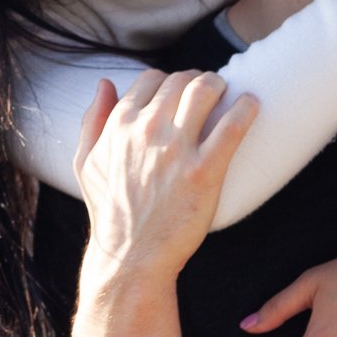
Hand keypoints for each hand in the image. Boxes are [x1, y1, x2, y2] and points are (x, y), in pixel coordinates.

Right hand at [73, 70, 258, 293]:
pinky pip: (232, 126)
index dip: (169, 82)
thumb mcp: (85, 163)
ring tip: (229, 93)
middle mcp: (146, 130)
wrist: (130, 257)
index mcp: (119, 126)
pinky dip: (245, 108)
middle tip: (210, 93)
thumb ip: (92, 120)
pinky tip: (251, 104)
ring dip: (219, 85)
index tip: (181, 93)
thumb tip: (105, 83)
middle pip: (181, 81)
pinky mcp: (204, 171)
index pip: (151, 80)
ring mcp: (176, 150)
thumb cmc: (109, 212)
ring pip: (204, 91)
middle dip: (197, 81)